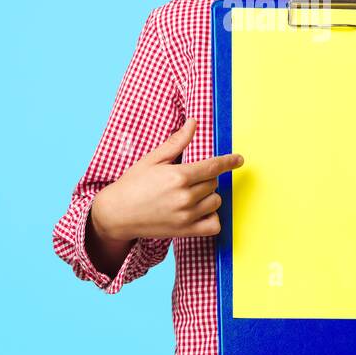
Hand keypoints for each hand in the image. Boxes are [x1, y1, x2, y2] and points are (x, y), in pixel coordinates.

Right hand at [90, 118, 242, 241]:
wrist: (116, 214)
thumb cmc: (133, 184)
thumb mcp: (153, 159)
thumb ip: (177, 142)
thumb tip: (193, 122)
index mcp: (178, 176)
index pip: (213, 167)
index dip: (229, 161)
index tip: (239, 159)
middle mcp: (185, 197)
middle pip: (214, 183)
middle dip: (206, 178)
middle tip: (188, 179)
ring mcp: (186, 216)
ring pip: (216, 202)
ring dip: (209, 196)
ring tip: (191, 194)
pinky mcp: (185, 232)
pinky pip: (214, 225)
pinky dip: (212, 217)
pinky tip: (200, 211)